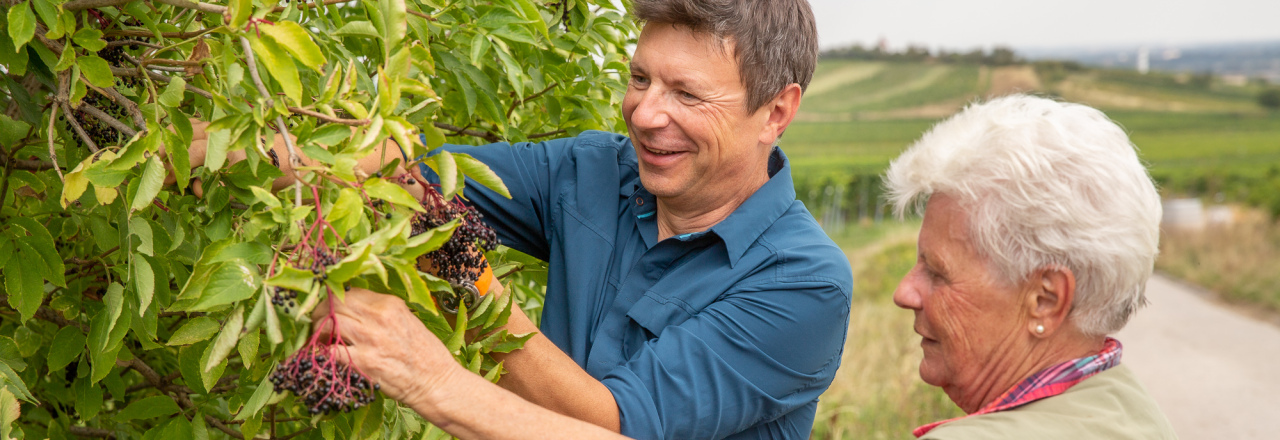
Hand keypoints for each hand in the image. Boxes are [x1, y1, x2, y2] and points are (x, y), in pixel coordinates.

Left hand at [311, 288, 461, 407]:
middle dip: (321, 313)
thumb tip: (357, 312)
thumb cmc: (426, 355)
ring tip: (321, 341)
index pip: (350, 292)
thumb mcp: (408, 321)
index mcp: (390, 304)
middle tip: (319, 325)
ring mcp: (369, 338)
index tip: (330, 311)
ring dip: (318, 332)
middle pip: (334, 304)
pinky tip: (321, 358)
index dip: (335, 302)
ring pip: (328, 323)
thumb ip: (383, 314)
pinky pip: (329, 352)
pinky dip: (320, 354)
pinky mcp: (363, 361)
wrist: (436, 381)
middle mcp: (378, 316)